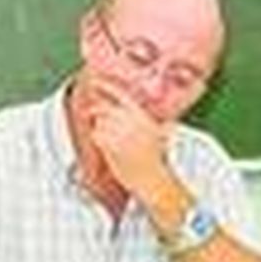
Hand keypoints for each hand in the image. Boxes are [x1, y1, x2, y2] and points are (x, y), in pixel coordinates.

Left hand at [81, 76, 173, 199]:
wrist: (152, 180)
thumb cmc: (156, 161)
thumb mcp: (161, 135)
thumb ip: (157, 123)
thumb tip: (166, 120)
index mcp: (141, 115)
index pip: (120, 94)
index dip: (106, 86)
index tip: (97, 82)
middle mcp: (128, 118)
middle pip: (102, 107)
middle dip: (97, 113)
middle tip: (99, 121)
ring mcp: (116, 129)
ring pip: (97, 121)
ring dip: (100, 130)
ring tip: (112, 143)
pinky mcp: (106, 141)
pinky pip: (95, 134)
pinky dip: (98, 141)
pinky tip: (109, 150)